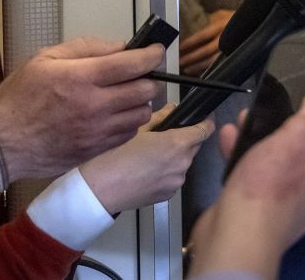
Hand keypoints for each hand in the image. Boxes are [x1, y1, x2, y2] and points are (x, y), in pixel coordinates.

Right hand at [0, 37, 161, 180]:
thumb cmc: (18, 98)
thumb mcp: (45, 59)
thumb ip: (86, 48)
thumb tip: (120, 47)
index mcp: (81, 78)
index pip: (134, 64)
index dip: (152, 55)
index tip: (156, 52)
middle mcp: (95, 106)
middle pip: (146, 90)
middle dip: (149, 78)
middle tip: (140, 74)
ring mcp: (98, 131)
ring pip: (142, 113)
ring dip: (140, 102)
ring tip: (126, 96)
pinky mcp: (97, 150)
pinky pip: (129, 133)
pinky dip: (129, 122)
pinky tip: (115, 115)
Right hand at [79, 104, 211, 213]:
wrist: (98, 191)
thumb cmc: (113, 158)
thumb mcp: (137, 130)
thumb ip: (161, 117)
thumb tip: (172, 109)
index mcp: (178, 144)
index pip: (206, 129)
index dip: (205, 121)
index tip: (202, 118)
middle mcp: (182, 164)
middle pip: (194, 146)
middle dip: (185, 139)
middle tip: (163, 137)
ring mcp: (176, 182)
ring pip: (183, 163)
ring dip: (174, 157)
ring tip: (149, 156)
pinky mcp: (168, 195)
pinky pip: (173, 178)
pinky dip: (166, 173)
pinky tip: (146, 171)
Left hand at [180, 9, 231, 75]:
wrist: (251, 25)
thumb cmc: (234, 19)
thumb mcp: (221, 15)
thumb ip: (208, 20)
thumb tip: (190, 27)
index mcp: (222, 25)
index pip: (203, 35)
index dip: (190, 42)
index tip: (180, 48)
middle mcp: (227, 38)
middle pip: (207, 50)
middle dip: (192, 57)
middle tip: (180, 61)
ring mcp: (231, 49)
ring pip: (213, 61)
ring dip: (198, 66)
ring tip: (187, 69)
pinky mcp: (233, 57)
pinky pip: (218, 66)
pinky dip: (207, 70)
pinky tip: (199, 72)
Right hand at [188, 78, 304, 276]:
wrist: (235, 237)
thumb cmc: (270, 192)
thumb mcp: (300, 136)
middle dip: (289, 120)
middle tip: (276, 105)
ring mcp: (290, 200)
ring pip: (281, 157)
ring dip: (263, 135)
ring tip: (247, 118)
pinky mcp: (264, 206)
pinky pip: (259, 172)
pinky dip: (246, 154)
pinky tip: (230, 140)